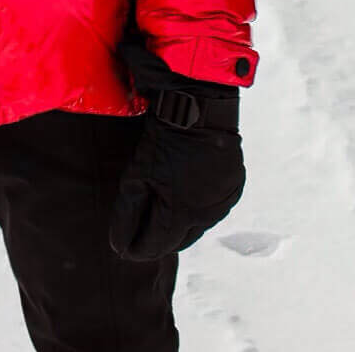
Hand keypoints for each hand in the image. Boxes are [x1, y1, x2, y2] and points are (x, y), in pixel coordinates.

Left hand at [109, 32, 244, 258]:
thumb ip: (128, 214)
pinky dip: (199, 202)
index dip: (135, 245)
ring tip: (165, 198)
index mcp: (182, 215)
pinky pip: (213, 206)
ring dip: (181, 219)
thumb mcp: (138, 174)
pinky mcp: (234, 186)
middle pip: (176, 240)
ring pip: (197, 225)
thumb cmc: (164, 138)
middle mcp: (207, 215)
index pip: (154, 247)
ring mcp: (223, 201)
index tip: (123, 239)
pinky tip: (188, 185)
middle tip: (142, 218)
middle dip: (158, 234)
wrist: (202, 106)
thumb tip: (120, 247)